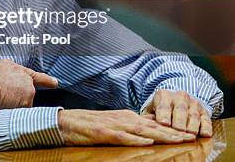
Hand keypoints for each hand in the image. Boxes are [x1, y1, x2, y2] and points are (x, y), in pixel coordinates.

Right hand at [0, 59, 57, 108]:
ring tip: (2, 99)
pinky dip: (16, 109)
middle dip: (20, 95)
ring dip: (16, 103)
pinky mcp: (27, 99)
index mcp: (14, 66)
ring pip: (25, 101)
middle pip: (28, 90)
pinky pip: (23, 109)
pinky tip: (5, 105)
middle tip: (7, 97)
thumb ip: (5, 75)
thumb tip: (3, 81)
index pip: (32, 74)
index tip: (54, 83)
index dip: (45, 80)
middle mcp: (23, 75)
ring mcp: (27, 87)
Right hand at [58, 109, 196, 145]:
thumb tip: (150, 129)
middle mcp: (124, 118)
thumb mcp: (113, 122)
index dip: (172, 127)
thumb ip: (130, 125)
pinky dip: (138, 139)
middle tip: (192, 136)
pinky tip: (149, 141)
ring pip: (144, 130)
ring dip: (163, 135)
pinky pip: (124, 137)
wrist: (66, 122)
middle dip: (174, 131)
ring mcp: (115, 125)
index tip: (189, 132)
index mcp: (127, 116)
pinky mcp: (105, 133)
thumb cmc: (89, 124)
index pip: (154, 122)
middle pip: (154, 125)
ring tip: (179, 139)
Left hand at [142, 89, 212, 136]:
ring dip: (192, 126)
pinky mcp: (204, 112)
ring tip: (190, 136)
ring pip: (193, 115)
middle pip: (180, 110)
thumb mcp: (152, 109)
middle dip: (179, 122)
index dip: (164, 115)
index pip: (163, 106)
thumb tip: (144, 126)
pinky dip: (206, 127)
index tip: (164, 123)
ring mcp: (193, 103)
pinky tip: (205, 134)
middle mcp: (180, 97)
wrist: (176, 99)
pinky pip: (206, 119)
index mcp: (164, 95)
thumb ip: (149, 117)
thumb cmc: (160, 109)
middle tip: (178, 131)